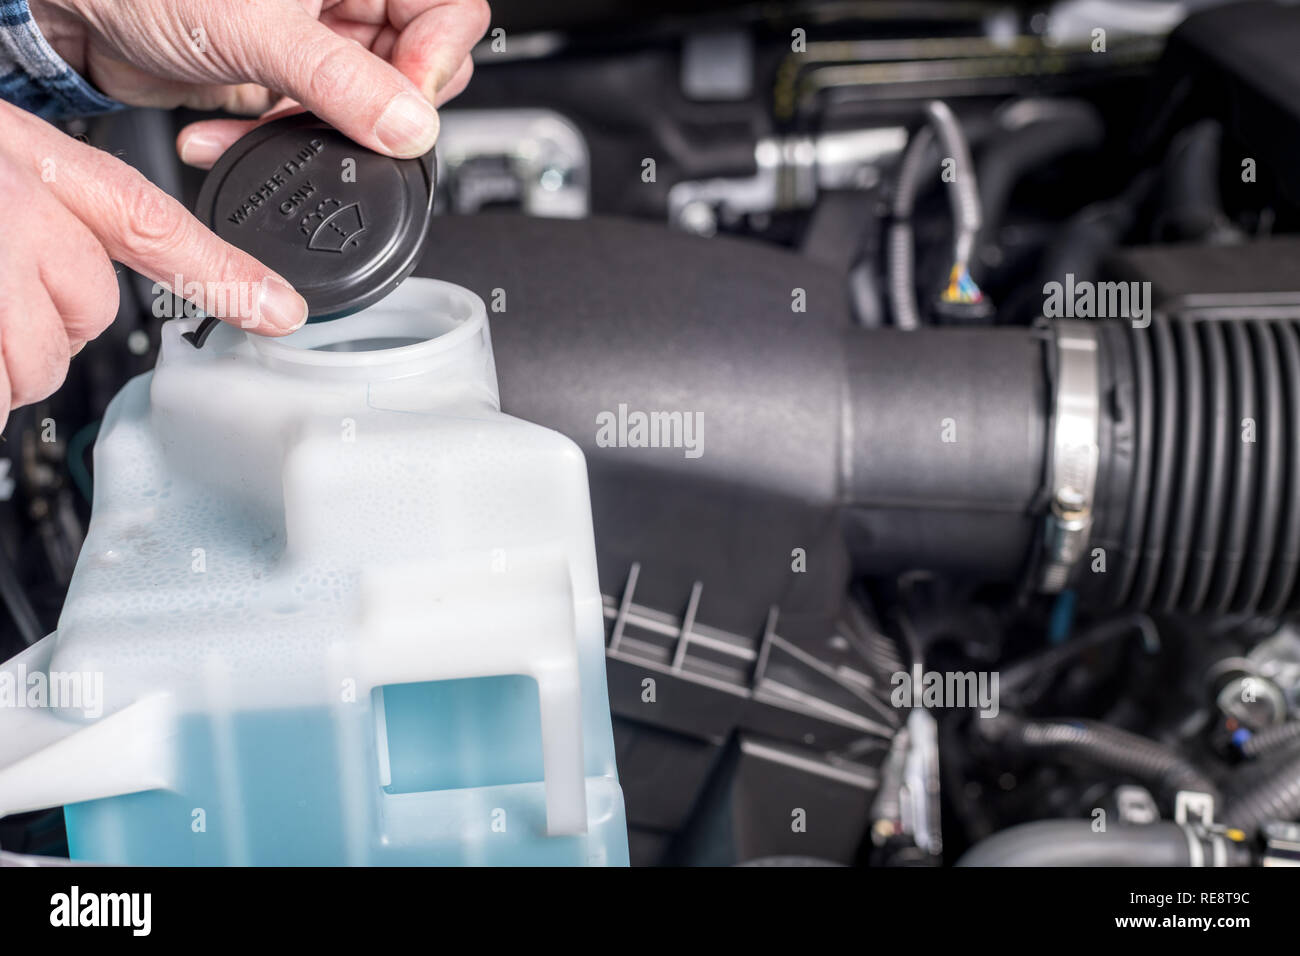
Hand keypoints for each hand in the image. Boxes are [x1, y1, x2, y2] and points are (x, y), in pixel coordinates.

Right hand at [0, 99, 309, 419]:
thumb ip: (45, 200)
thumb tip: (83, 261)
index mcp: (37, 162)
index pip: (152, 223)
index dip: (223, 276)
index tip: (283, 311)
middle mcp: (21, 208)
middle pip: (93, 313)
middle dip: (49, 321)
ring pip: (43, 362)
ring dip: (6, 359)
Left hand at [31, 0, 490, 164]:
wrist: (68, 8)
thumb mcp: (257, 30)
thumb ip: (343, 84)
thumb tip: (412, 128)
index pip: (448, 12)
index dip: (436, 62)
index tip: (405, 107)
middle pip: (416, 64)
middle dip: (376, 109)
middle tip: (342, 123)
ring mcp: (315, 39)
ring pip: (364, 104)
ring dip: (314, 134)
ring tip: (271, 129)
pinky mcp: (283, 77)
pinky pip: (309, 124)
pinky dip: (271, 140)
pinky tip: (230, 135)